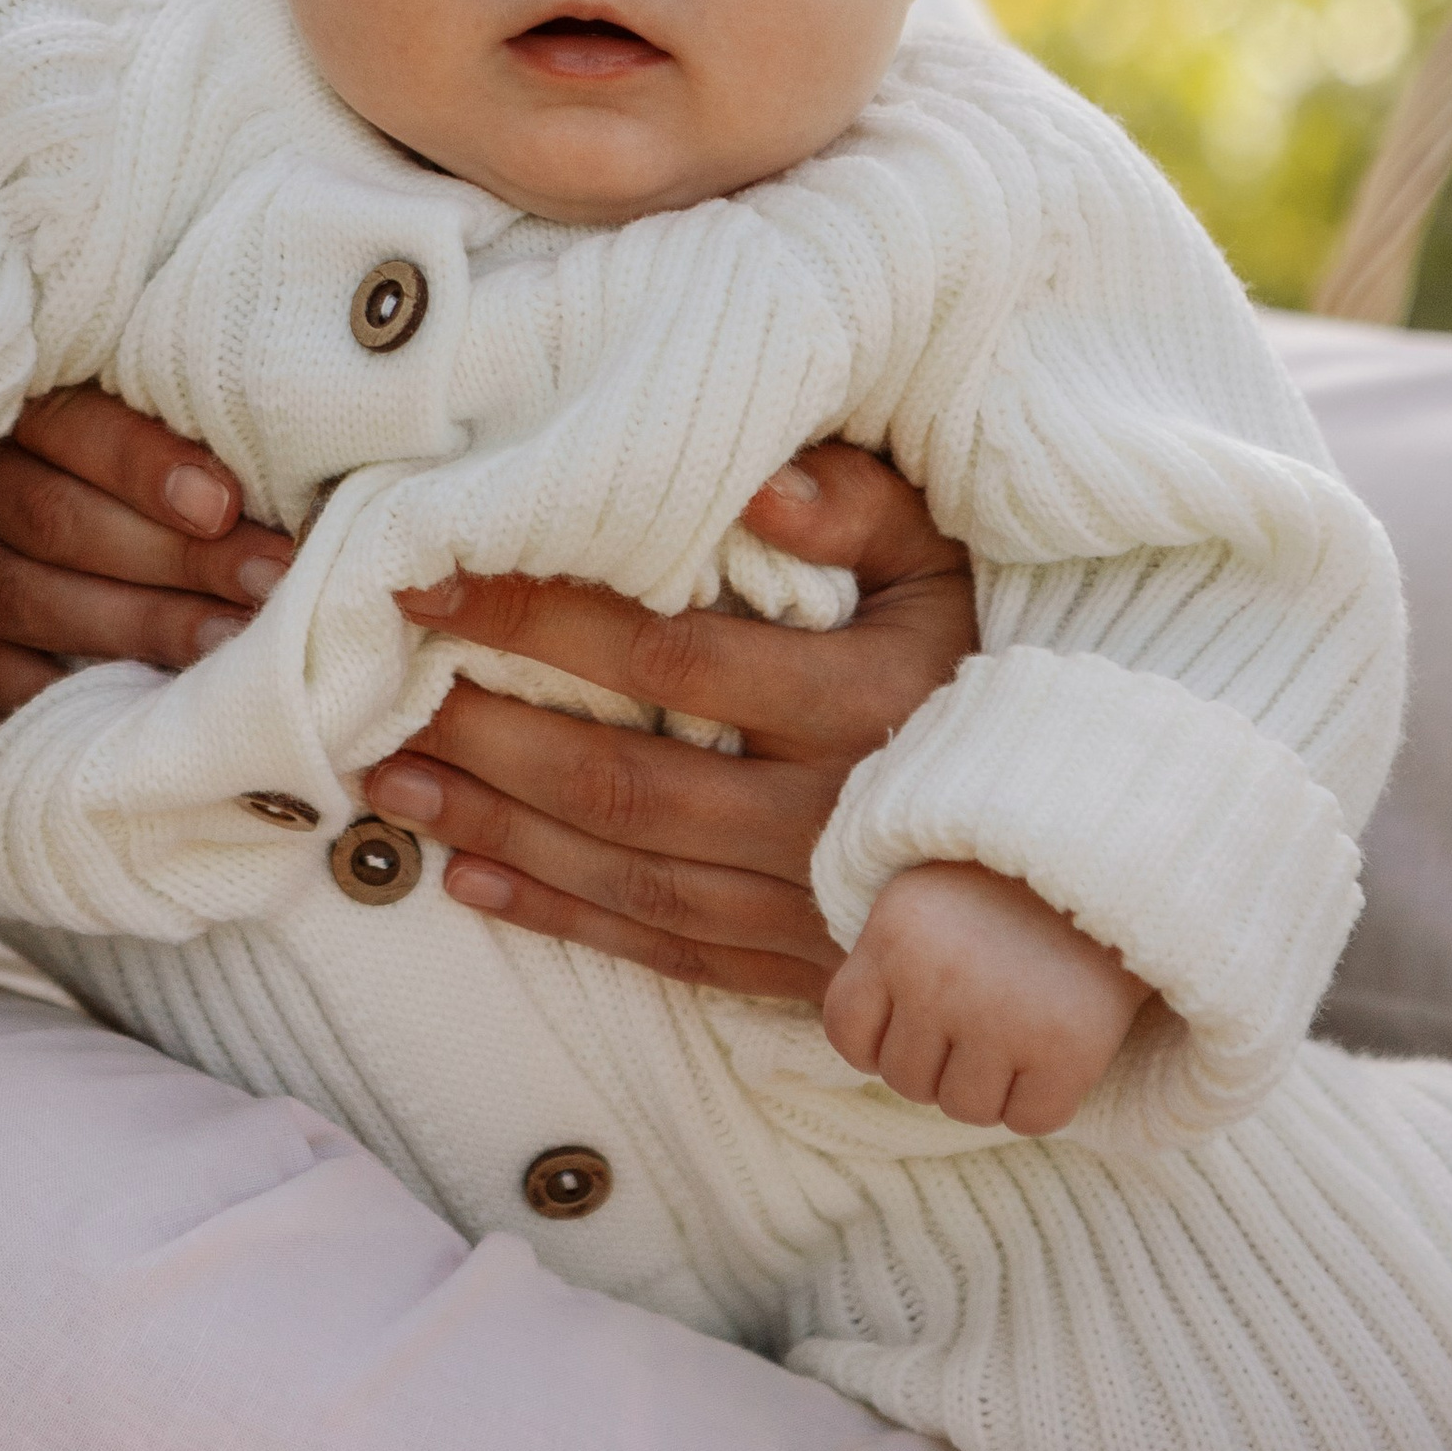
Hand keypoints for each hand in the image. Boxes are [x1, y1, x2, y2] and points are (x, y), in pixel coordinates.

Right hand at [0, 387, 295, 711]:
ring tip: (232, 641)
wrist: (25, 506)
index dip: (146, 467)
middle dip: (174, 556)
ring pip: (35, 598)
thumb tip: (275, 476)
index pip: (74, 426)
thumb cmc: (123, 451)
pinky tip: (146, 698)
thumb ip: (185, 422)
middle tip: (267, 579)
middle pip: (60, 520)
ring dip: (143, 624)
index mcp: (19, 403)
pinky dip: (70, 691)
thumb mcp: (142, 410)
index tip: (225, 506)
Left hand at [358, 446, 976, 1002]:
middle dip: (482, 730)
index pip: (668, 655)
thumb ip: (860, 509)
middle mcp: (830, 820)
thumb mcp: (951, 563)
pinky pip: (661, 950)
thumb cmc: (997, 660)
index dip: (539, 615)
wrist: (1083, 847)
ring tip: (380, 776)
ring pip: (624, 872)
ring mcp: (813, 910)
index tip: (426, 574)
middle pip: (620, 776)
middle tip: (368, 686)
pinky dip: (557, 916)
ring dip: (493, 823)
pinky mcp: (802, 971)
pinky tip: (466, 880)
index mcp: (867, 704)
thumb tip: (754, 480)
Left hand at [824, 858, 1151, 1132]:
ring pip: (963, 1108)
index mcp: (894, 934)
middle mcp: (937, 979)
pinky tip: (1053, 1054)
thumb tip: (867, 1051)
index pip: (846, 1033)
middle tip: (981, 1021)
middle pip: (905, 1079)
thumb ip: (892, 960)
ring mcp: (1002, 1019)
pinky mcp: (1067, 1052)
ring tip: (1017, 1034)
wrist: (1118, 864)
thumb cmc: (1014, 889)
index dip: (879, 1042)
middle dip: (939, 1063)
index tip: (917, 1025)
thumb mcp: (930, 898)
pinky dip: (1039, 1102)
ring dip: (988, 1087)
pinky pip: (1029, 1120)